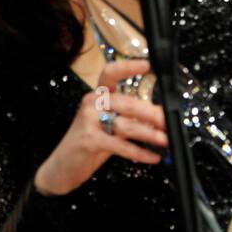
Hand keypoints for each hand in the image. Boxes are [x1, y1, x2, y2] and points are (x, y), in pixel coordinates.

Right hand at [34, 59, 168, 195]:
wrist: (62, 166)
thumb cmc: (88, 144)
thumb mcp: (107, 125)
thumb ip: (128, 118)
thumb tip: (158, 118)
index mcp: (97, 96)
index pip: (110, 74)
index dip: (128, 67)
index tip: (148, 65)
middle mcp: (92, 103)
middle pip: (128, 103)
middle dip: (153, 113)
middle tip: (169, 122)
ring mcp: (89, 121)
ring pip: (128, 125)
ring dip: (151, 134)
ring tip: (165, 141)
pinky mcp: (90, 140)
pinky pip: (121, 145)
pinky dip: (140, 152)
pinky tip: (152, 157)